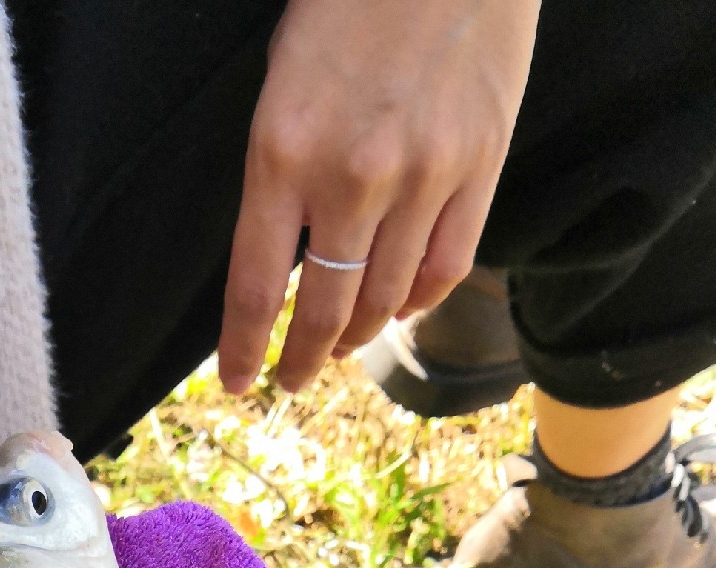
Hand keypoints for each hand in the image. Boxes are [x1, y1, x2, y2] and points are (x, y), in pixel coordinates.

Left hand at [218, 0, 538, 392]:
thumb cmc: (350, 1)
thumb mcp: (284, 83)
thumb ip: (279, 175)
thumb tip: (280, 261)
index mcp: (282, 153)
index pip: (255, 288)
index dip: (244, 350)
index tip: (236, 382)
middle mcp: (351, 178)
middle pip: (325, 312)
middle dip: (302, 359)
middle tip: (292, 378)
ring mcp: (422, 176)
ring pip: (385, 300)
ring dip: (358, 336)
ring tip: (341, 344)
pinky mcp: (479, 166)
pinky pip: (445, 268)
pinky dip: (416, 301)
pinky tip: (398, 305)